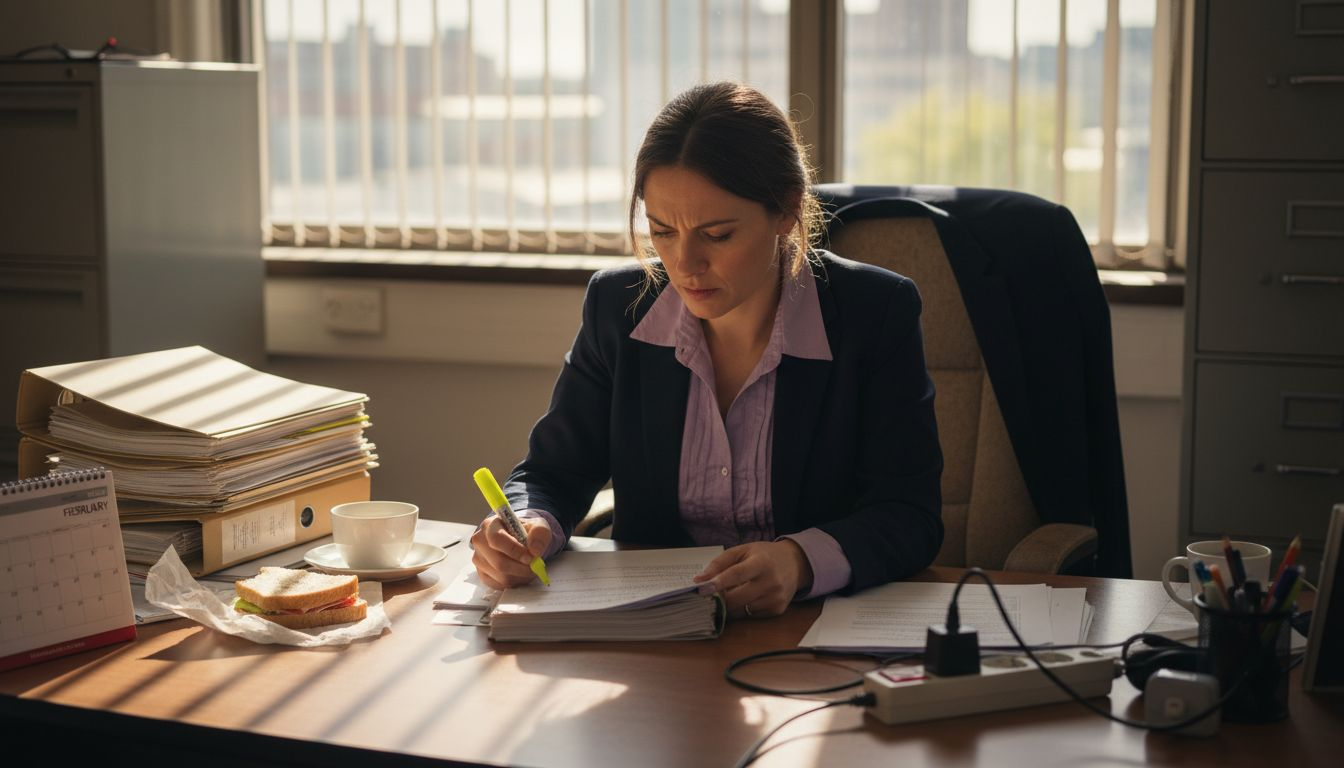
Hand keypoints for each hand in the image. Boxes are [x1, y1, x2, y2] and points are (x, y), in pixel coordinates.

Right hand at [470, 516, 551, 589]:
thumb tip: (534, 550)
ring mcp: (479, 559)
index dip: (515, 550)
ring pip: (500, 576)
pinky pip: (499, 585)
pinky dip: (514, 582)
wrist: (520, 541)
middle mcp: (480, 542)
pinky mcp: (482, 574)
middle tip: (534, 566)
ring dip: (520, 576)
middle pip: (499, 562)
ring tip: (529, 569)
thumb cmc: (527, 533)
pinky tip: (520, 573)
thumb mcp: (538, 526)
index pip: (496, 539)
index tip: (530, 557)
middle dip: (521, 568)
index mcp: (490, 525)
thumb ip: (539, 533)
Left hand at [692, 540, 813, 618]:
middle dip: (719, 599)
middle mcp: (771, 581)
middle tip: (709, 594)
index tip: (701, 588)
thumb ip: (719, 563)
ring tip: (730, 593)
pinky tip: (746, 597)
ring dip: (729, 605)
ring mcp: (776, 598)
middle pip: (736, 598)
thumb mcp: (742, 551)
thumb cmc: (764, 555)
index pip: (737, 574)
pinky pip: (750, 615)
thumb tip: (699, 580)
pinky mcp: (777, 610)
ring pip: (741, 610)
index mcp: (762, 562)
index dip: (718, 582)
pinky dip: (742, 609)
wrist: (795, 564)